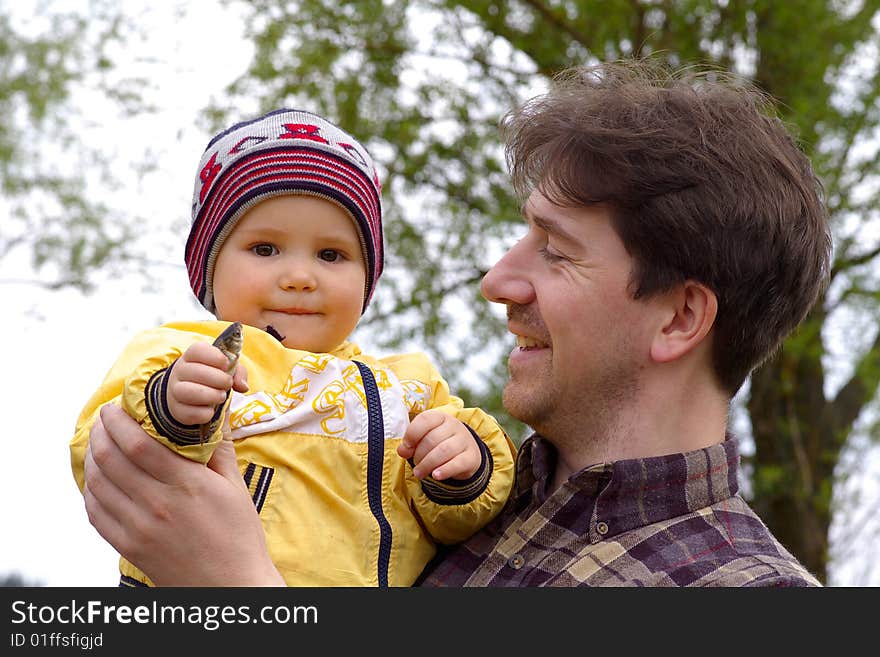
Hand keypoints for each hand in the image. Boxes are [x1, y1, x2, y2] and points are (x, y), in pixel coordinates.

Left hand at [82, 403, 283, 585]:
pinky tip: (97, 481)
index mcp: (187, 485)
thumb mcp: (236, 488)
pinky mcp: (130, 548)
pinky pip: (96, 515)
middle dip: (100, 434)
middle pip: (111, 461)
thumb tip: (215, 415)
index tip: (114, 408)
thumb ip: (219, 449)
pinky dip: (91, 492)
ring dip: (92, 460)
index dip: (118, 423)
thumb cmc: (238, 536)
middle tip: (103, 420)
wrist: (230, 586)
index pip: (138, 445)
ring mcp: (140, 529)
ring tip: (97, 445)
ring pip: (98, 486)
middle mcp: (158, 505)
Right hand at [167, 342, 248, 424]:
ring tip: (221, 396)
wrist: (193, 398)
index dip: (215, 356)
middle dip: (219, 379)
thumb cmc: (213, 379)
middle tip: (228, 384)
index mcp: (191, 356)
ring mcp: (175, 391)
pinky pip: (190, 412)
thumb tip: (243, 386)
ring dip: (211, 395)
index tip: (226, 365)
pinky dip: (205, 413)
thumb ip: (238, 373)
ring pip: (187, 392)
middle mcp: (179, 371)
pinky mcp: (177, 410)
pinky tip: (211, 409)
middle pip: (196, 371)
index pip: (197, 350)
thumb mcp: (227, 370)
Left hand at [397, 410, 480, 480]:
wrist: (467, 452)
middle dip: (419, 455)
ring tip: (419, 474)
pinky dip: (445, 470)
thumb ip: (410, 444)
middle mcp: (454, 426)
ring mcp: (465, 440)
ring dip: (427, 465)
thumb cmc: (439, 443)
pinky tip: (436, 476)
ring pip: (444, 451)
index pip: (425, 419)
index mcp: (440, 417)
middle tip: (415, 466)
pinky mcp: (471, 457)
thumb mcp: (424, 440)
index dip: (412, 434)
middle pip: (432, 439)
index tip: (406, 447)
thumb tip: (402, 450)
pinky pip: (457, 463)